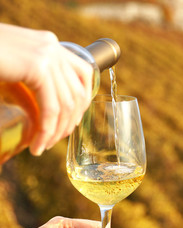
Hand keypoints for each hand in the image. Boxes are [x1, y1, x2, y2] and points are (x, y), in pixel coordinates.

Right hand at [0, 23, 92, 155]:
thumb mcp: (17, 79)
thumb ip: (37, 95)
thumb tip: (45, 125)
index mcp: (51, 46)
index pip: (84, 74)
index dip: (83, 102)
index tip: (71, 121)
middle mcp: (53, 47)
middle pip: (77, 93)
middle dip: (69, 122)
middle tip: (55, 140)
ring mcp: (47, 54)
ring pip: (65, 104)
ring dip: (56, 131)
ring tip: (44, 146)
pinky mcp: (37, 65)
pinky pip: (51, 107)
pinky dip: (47, 130)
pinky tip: (38, 145)